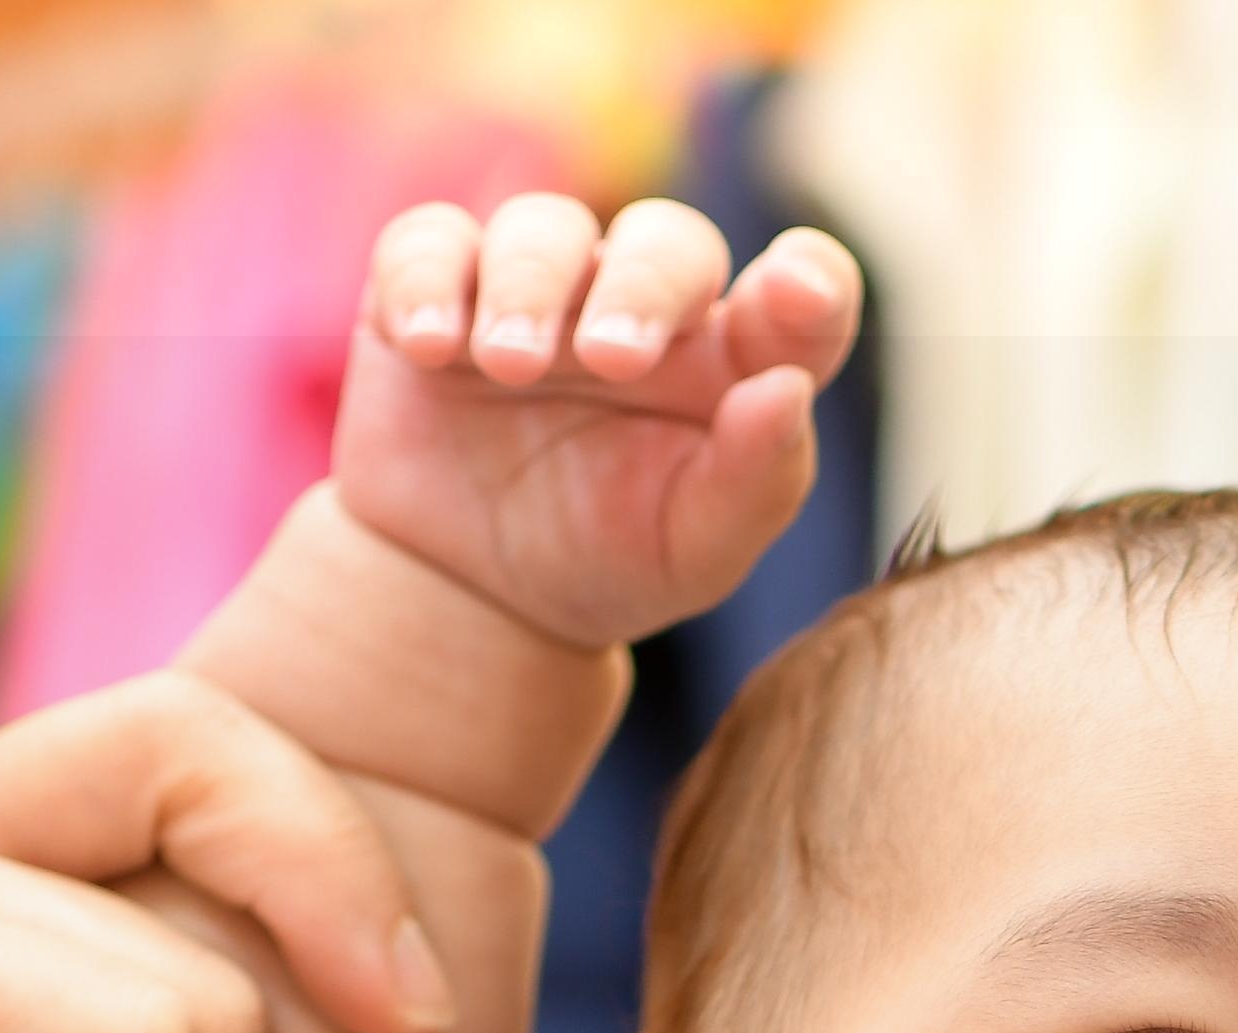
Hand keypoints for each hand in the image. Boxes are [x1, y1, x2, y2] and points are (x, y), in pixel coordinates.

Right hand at [339, 195, 862, 652]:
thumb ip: (758, 479)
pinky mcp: (435, 288)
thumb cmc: (606, 563)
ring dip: (530, 286)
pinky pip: (430, 243)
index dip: (811, 279)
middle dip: (643, 287)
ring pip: (545, 228)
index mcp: (730, 363)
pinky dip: (426, 279)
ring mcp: (540, 288)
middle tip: (611, 360)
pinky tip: (430, 345)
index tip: (795, 291)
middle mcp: (641, 305)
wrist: (469, 598)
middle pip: (665, 241)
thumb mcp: (695, 552)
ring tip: (511, 366)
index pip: (798, 297)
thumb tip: (787, 392)